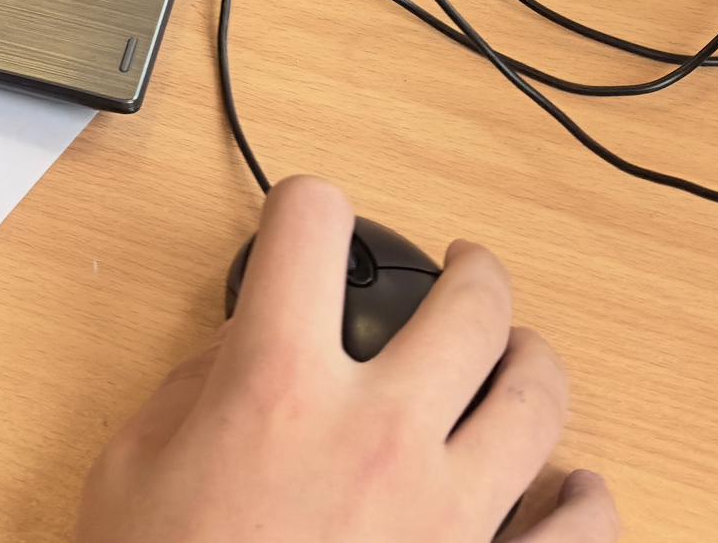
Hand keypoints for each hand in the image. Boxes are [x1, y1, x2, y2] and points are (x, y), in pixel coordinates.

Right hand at [78, 176, 613, 542]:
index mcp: (277, 387)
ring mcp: (449, 512)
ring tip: (519, 357)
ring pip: (540, 395)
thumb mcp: (129, 475)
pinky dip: (588, 500)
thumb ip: (188, 394)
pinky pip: (582, 528)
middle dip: (467, 270)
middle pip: (467, 301)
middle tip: (461, 272)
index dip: (307, 208)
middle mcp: (378, 433)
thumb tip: (236, 357)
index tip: (313, 223)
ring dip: (532, 361)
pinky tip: (577, 488)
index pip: (308, 228)